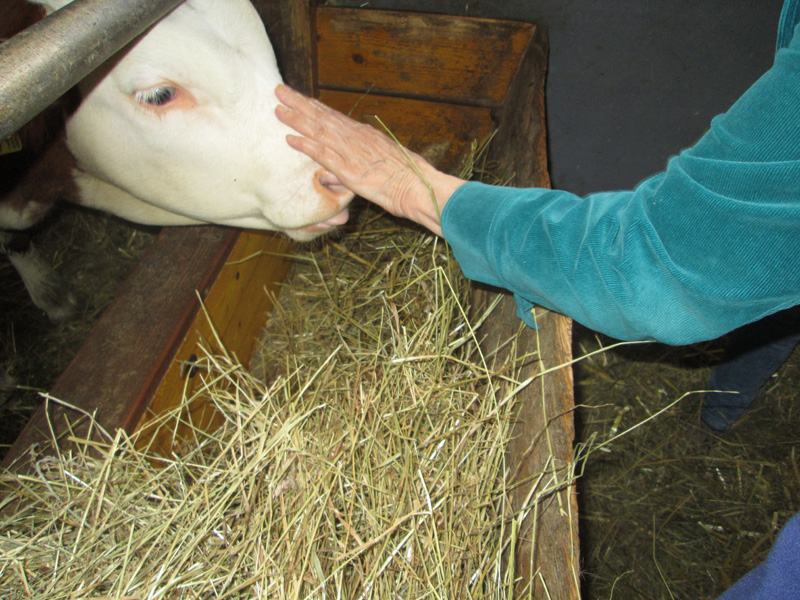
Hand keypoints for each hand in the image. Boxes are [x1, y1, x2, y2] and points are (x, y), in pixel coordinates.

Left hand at [275, 84, 464, 235]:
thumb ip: (363, 164)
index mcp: (366, 135)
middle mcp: (357, 138)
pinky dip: (305, 145)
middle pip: (323, 116)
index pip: (335, 117)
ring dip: (297, 118)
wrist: (420, 188)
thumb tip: (342, 170)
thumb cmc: (409, 180)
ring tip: (278, 108)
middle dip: (299, 103)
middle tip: (279, 90)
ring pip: (319, 130)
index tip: (299, 98)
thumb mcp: (386, 166)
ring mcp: (352, 153)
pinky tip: (290, 138)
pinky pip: (323, 154)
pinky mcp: (349, 170)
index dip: (315, 107)